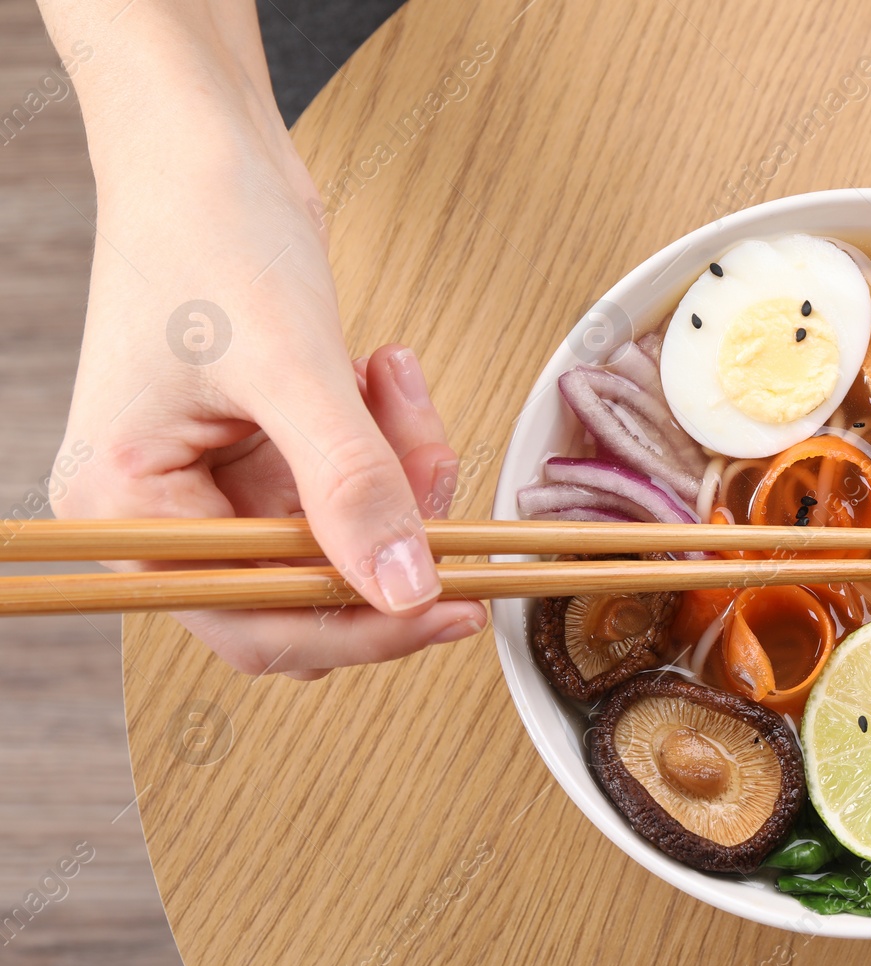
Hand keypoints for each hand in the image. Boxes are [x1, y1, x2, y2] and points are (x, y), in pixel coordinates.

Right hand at [45, 2, 484, 678]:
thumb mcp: (290, 362)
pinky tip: (384, 370)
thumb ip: (351, 484)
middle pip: (303, 589)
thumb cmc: (209, 227)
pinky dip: (387, 438)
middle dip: (388, 534)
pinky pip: (350, 482)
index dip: (359, 626)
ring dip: (398, 472)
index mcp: (126, 505)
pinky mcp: (262, 445)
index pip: (251, 620)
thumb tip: (407, 589)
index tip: (451, 604)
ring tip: (399, 386)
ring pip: (342, 534)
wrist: (208, 141)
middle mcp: (161, 506)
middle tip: (445, 484)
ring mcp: (213, 478)